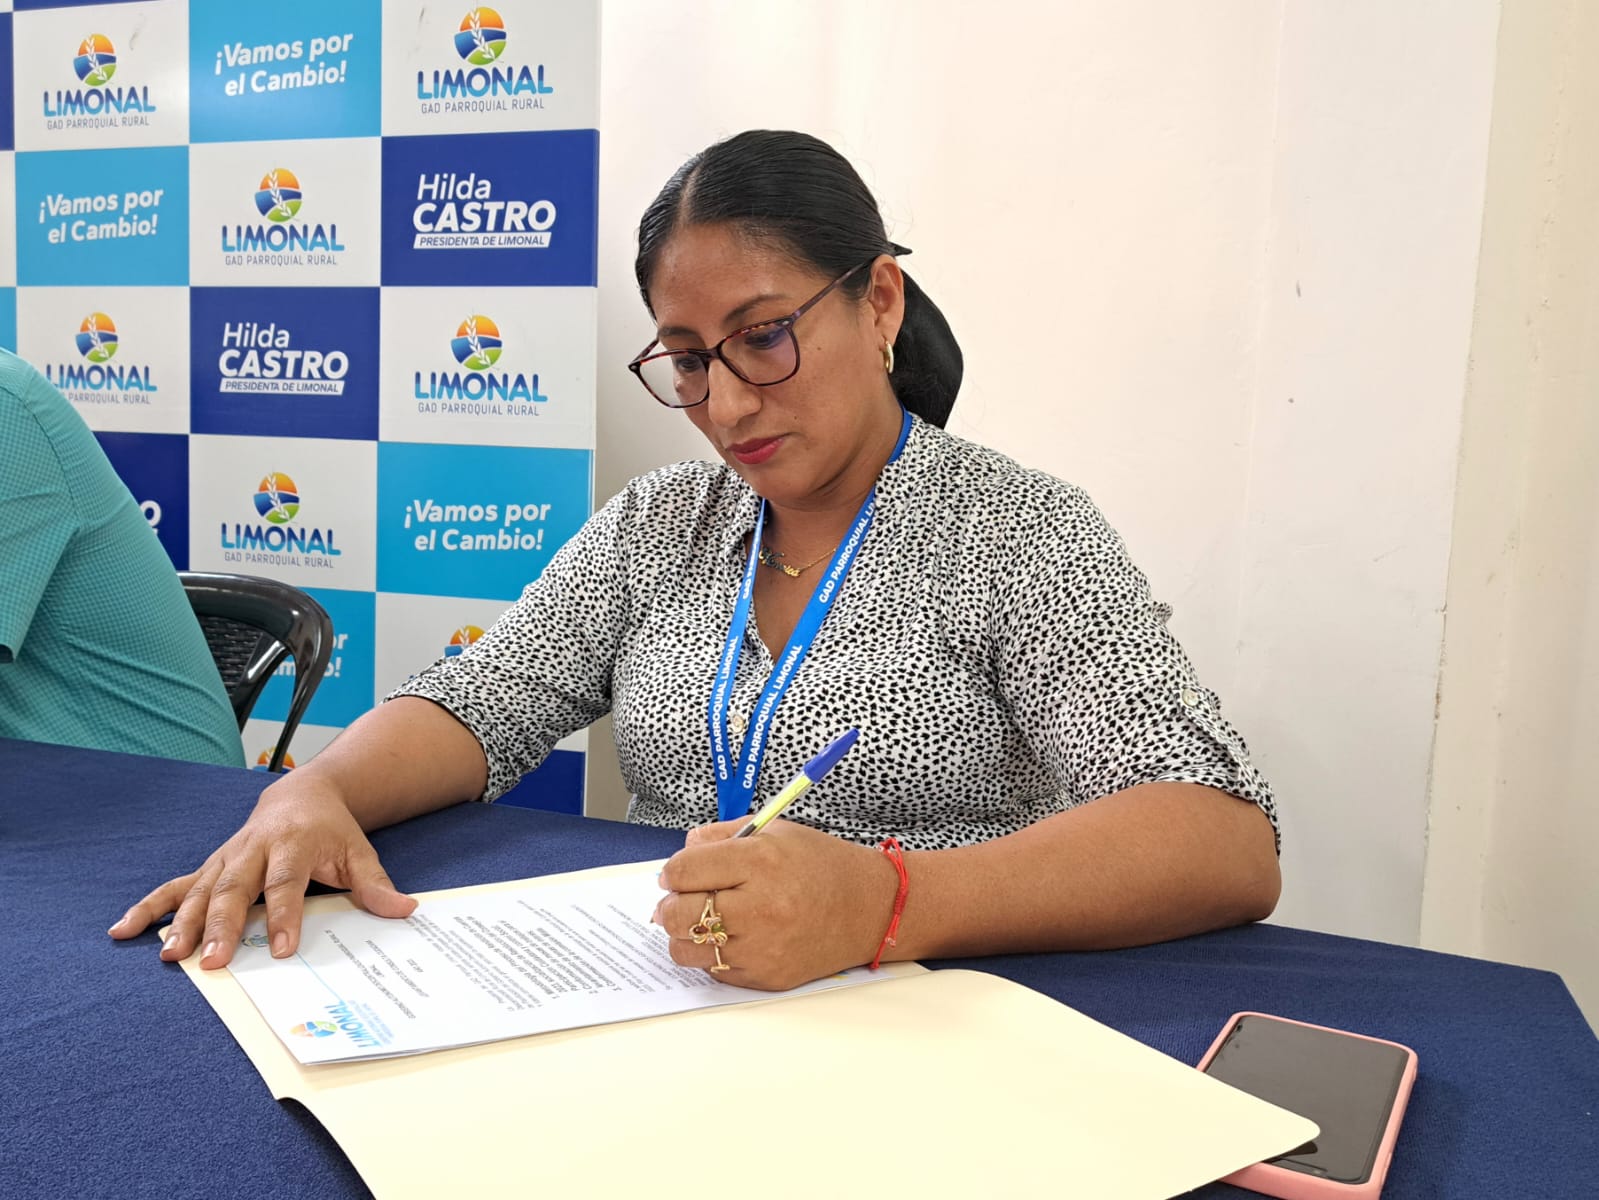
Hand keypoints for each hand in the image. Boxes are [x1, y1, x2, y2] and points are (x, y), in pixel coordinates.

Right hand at [107, 772, 415, 969]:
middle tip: (214, 962)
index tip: (281, 951)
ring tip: (171, 955)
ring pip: (202, 889)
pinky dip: (151, 906)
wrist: (302, 794)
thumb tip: (405, 910)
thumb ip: (376, 884)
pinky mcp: (211, 864)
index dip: (284, 917)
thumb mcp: (360, 852)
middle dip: (224, 926)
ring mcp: (228, 856)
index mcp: (295, 844)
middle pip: (236, 888)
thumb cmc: (332, 830)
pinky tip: (125, 929)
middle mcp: (255, 848)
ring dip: (184, 922)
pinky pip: (177, 885)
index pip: (287, 883)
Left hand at [653, 819, 899, 990]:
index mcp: (761, 861)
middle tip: (679, 899)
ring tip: (704, 920)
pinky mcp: (768, 977)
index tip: (675, 874)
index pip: (684, 870)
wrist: (870, 909)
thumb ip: (723, 836)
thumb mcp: (775, 831)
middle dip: (669, 905)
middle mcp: (760, 907)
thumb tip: (684, 850)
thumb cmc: (822, 866)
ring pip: (687, 950)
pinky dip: (713, 955)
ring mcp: (764, 948)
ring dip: (685, 934)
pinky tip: (733, 937)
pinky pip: (714, 972)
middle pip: (678, 914)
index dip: (672, 872)